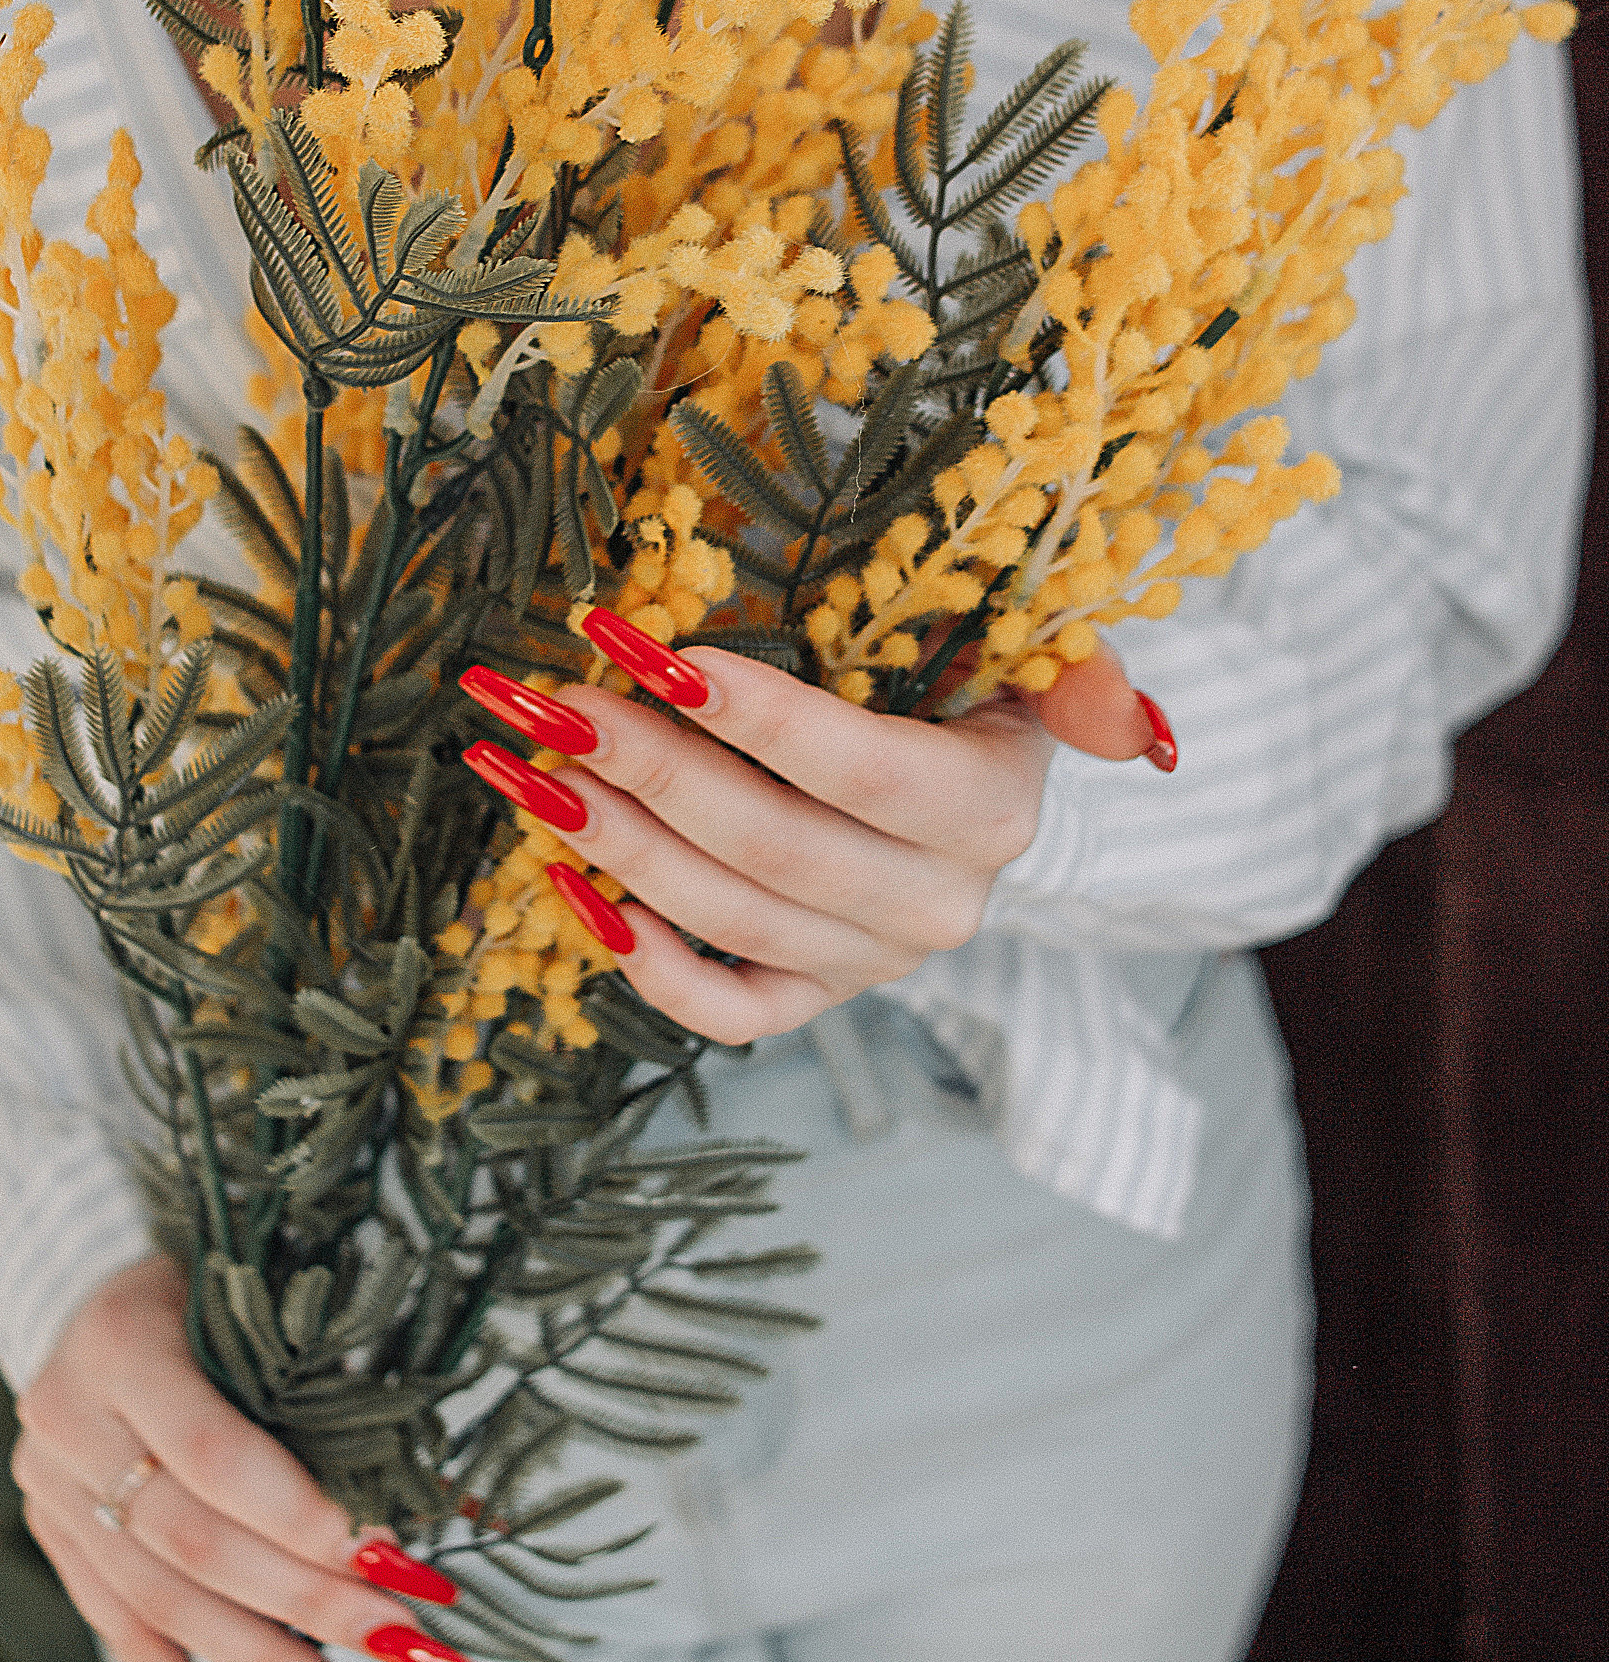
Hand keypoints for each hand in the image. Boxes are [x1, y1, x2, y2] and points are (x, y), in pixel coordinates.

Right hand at [14, 1255, 473, 1661]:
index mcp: (122, 1343)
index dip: (302, 1517)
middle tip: (400, 1636)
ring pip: (162, 1603)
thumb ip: (337, 1384)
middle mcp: (72, 1422)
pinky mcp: (58, 1538)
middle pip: (195, 1543)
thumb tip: (459, 1494)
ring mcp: (56, 1489)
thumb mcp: (262, 1298)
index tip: (389, 1559)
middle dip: (307, 1600)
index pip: (216, 1457)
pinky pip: (120, 1633)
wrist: (79, 1276)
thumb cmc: (207, 1277)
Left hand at [467, 626, 1172, 1043]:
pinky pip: (721, 1009)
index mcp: (990, 812)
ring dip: (612, 842)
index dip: (756, 715)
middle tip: (549, 700)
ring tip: (523, 765)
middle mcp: (935, 907)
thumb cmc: (979, 684)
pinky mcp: (814, 998)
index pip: (861, 769)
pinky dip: (641, 962)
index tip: (652, 652)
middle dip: (648, 767)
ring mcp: (867, 965)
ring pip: (726, 916)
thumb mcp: (1038, 654)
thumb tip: (1138, 732)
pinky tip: (567, 884)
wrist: (973, 793)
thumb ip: (1081, 677)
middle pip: (771, 843)